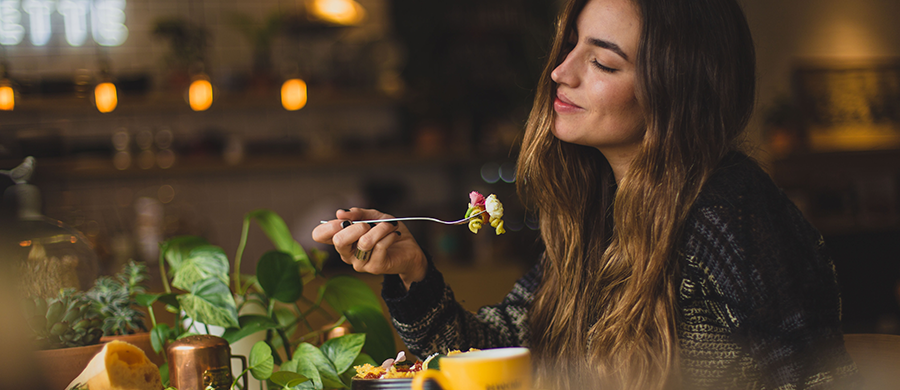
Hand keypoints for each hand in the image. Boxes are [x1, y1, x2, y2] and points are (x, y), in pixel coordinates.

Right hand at [312, 207, 427, 289]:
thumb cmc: (388, 232)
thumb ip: (358, 213)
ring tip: (390, 225)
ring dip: (380, 228)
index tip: (344, 219)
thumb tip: (340, 213)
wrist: (409, 249)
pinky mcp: (374, 267)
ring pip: (364, 242)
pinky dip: (389, 235)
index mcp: (342, 240)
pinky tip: (395, 234)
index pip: (319, 235)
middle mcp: (347, 254)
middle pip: (339, 240)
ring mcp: (359, 263)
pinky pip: (380, 246)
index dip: (329, 225)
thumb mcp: (374, 217)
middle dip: (356, 226)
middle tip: (369, 224)